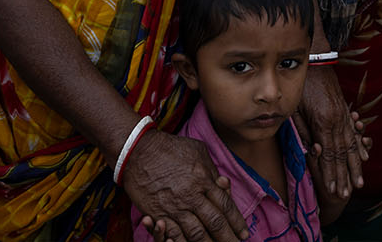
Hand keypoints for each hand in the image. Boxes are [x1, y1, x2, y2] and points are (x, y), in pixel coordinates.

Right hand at [122, 129, 246, 241]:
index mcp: (203, 179)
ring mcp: (174, 207)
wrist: (137, 151)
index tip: (244, 232)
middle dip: (228, 237)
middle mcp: (191, 195)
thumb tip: (222, 184)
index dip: (236, 221)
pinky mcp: (158, 214)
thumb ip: (211, 170)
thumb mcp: (197, 151)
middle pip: (214, 222)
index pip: (225, 205)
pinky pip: (174, 235)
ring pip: (196, 233)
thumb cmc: (170, 148)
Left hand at [297, 65, 368, 200]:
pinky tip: (365, 156)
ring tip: (360, 182)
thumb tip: (307, 152)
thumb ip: (302, 131)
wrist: (317, 63)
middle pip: (342, 155)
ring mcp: (344, 117)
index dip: (330, 174)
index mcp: (323, 123)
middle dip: (345, 176)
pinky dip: (360, 146)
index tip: (333, 191)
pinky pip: (354, 133)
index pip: (327, 156)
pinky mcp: (345, 112)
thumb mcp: (296, 109)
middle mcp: (337, 122)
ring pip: (352, 146)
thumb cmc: (302, 86)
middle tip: (347, 195)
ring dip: (356, 166)